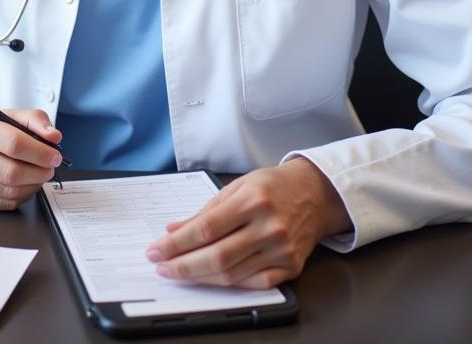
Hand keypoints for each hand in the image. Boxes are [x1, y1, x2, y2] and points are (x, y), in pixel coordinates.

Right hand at [0, 109, 62, 209]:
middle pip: (12, 172)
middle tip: (50, 167)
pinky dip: (24, 195)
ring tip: (39, 174)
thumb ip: (36, 121)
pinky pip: (7, 203)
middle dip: (39, 172)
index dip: (40, 153)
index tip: (55, 156)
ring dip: (34, 184)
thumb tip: (54, 137)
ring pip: (11, 191)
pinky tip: (26, 183)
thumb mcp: (13, 115)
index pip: (14, 144)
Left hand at [145, 159, 350, 288]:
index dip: (177, 243)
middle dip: (183, 265)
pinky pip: (255, 284)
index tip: (156, 250)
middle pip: (217, 256)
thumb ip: (205, 211)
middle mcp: (269, 226)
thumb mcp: (236, 186)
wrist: (315, 193)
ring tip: (180, 273)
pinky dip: (229, 284)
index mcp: (252, 200)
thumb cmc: (272, 186)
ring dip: (200, 277)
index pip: (205, 229)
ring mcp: (282, 249)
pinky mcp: (291, 266)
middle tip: (162, 266)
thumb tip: (173, 230)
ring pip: (233, 274)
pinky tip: (211, 279)